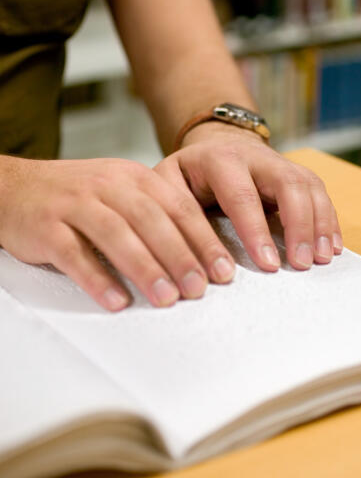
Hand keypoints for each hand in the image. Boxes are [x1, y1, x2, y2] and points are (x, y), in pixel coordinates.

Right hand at [0, 155, 238, 311]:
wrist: (13, 185)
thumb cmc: (76, 195)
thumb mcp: (120, 190)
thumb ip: (157, 213)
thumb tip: (202, 255)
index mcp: (133, 177)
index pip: (178, 207)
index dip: (203, 239)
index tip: (223, 270)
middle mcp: (107, 185)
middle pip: (152, 220)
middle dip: (181, 256)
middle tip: (200, 288)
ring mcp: (75, 204)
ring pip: (116, 235)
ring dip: (145, 268)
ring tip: (167, 299)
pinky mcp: (46, 227)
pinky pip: (74, 254)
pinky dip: (97, 279)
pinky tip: (117, 300)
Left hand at [154, 123, 342, 272]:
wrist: (214, 144)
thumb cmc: (188, 174)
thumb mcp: (167, 183)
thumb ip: (173, 211)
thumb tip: (184, 255)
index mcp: (219, 159)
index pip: (242, 194)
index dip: (256, 230)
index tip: (268, 264)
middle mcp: (255, 157)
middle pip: (288, 184)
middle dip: (298, 225)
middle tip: (301, 264)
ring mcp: (281, 162)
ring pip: (309, 186)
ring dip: (320, 223)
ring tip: (322, 258)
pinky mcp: (297, 172)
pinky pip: (320, 192)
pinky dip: (329, 220)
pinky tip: (331, 246)